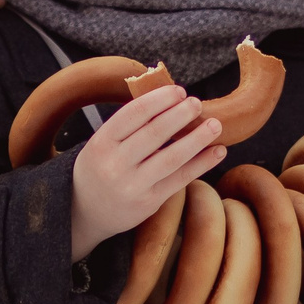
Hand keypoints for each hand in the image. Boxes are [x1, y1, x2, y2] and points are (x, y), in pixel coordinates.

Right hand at [68, 84, 225, 261]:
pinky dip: (202, 164)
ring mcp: (133, 185)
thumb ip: (130, 125)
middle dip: (180, 115)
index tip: (179, 91)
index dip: (159, 100)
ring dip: (197, 139)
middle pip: (154, 133)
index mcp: (102, 142)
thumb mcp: (103, 143)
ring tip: (216, 125)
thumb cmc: (102, 166)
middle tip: (197, 103)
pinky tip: (217, 151)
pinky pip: (180, 179)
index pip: (134, 113)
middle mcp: (115, 164)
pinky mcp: (149, 202)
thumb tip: (171, 98)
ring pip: (171, 158)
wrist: (86, 211)